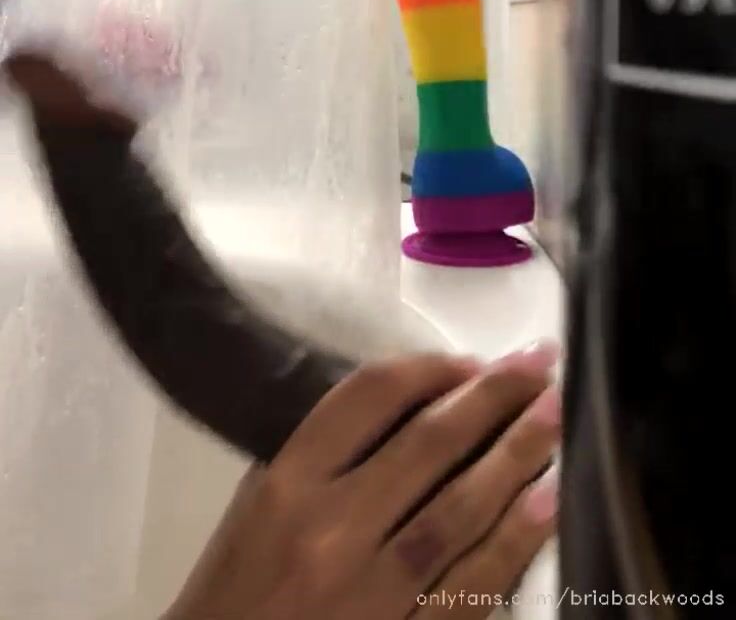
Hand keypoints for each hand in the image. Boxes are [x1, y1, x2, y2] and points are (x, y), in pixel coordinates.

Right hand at [165, 344, 558, 618]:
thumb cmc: (234, 592)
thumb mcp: (254, 507)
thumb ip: (318, 457)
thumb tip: (405, 410)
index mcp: (289, 484)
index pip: (372, 398)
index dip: (431, 370)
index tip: (471, 361)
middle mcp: (333, 529)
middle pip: (430, 442)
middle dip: (494, 396)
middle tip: (541, 364)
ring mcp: (373, 592)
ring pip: (462, 507)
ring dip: (519, 454)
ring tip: (558, 414)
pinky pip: (472, 585)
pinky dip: (516, 539)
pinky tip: (550, 500)